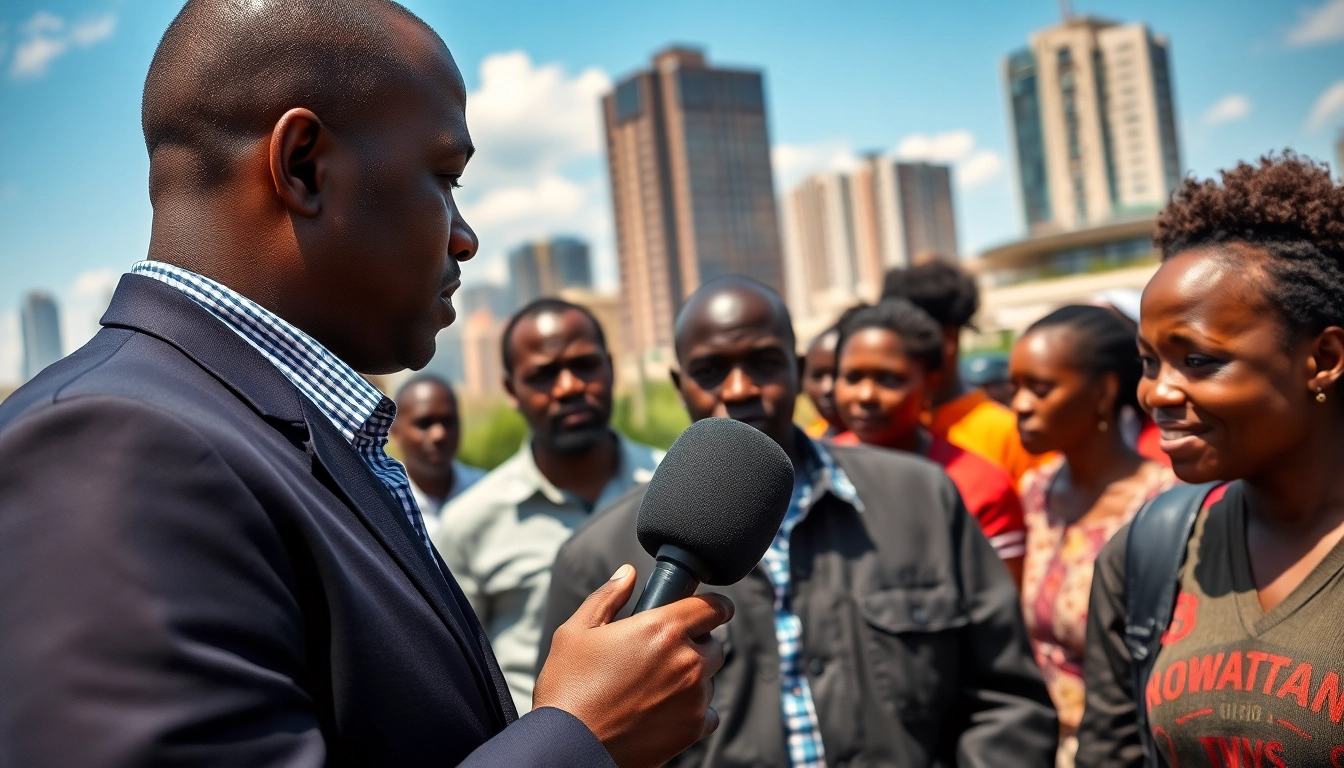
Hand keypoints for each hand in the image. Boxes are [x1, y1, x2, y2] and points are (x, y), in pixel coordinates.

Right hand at [533, 564, 732, 767]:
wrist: (569, 748)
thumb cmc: (568, 689)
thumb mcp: (576, 632)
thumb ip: (607, 597)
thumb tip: (627, 574)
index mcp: (662, 629)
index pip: (713, 608)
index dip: (714, 607)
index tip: (709, 611)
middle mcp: (686, 661)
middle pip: (713, 645)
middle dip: (695, 645)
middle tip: (661, 656)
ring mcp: (693, 698)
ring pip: (709, 679)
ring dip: (692, 679)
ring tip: (654, 687)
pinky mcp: (692, 729)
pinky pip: (708, 712)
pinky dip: (692, 710)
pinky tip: (662, 711)